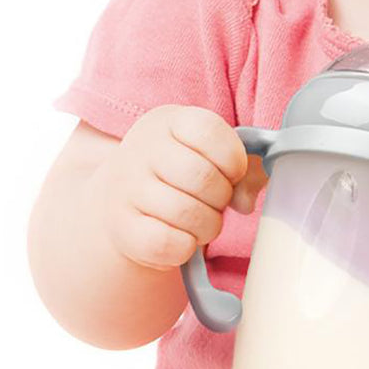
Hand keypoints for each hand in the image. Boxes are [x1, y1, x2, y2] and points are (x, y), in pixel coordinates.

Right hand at [90, 105, 260, 271]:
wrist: (126, 199)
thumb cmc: (182, 173)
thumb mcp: (212, 155)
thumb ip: (246, 169)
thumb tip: (245, 202)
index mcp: (168, 121)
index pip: (209, 131)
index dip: (233, 159)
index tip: (232, 173)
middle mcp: (142, 149)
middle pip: (202, 176)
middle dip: (222, 196)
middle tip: (217, 202)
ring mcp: (126, 188)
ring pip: (186, 213)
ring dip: (208, 226)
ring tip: (203, 222)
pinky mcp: (122, 227)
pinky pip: (166, 243)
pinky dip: (186, 247)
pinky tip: (184, 238)